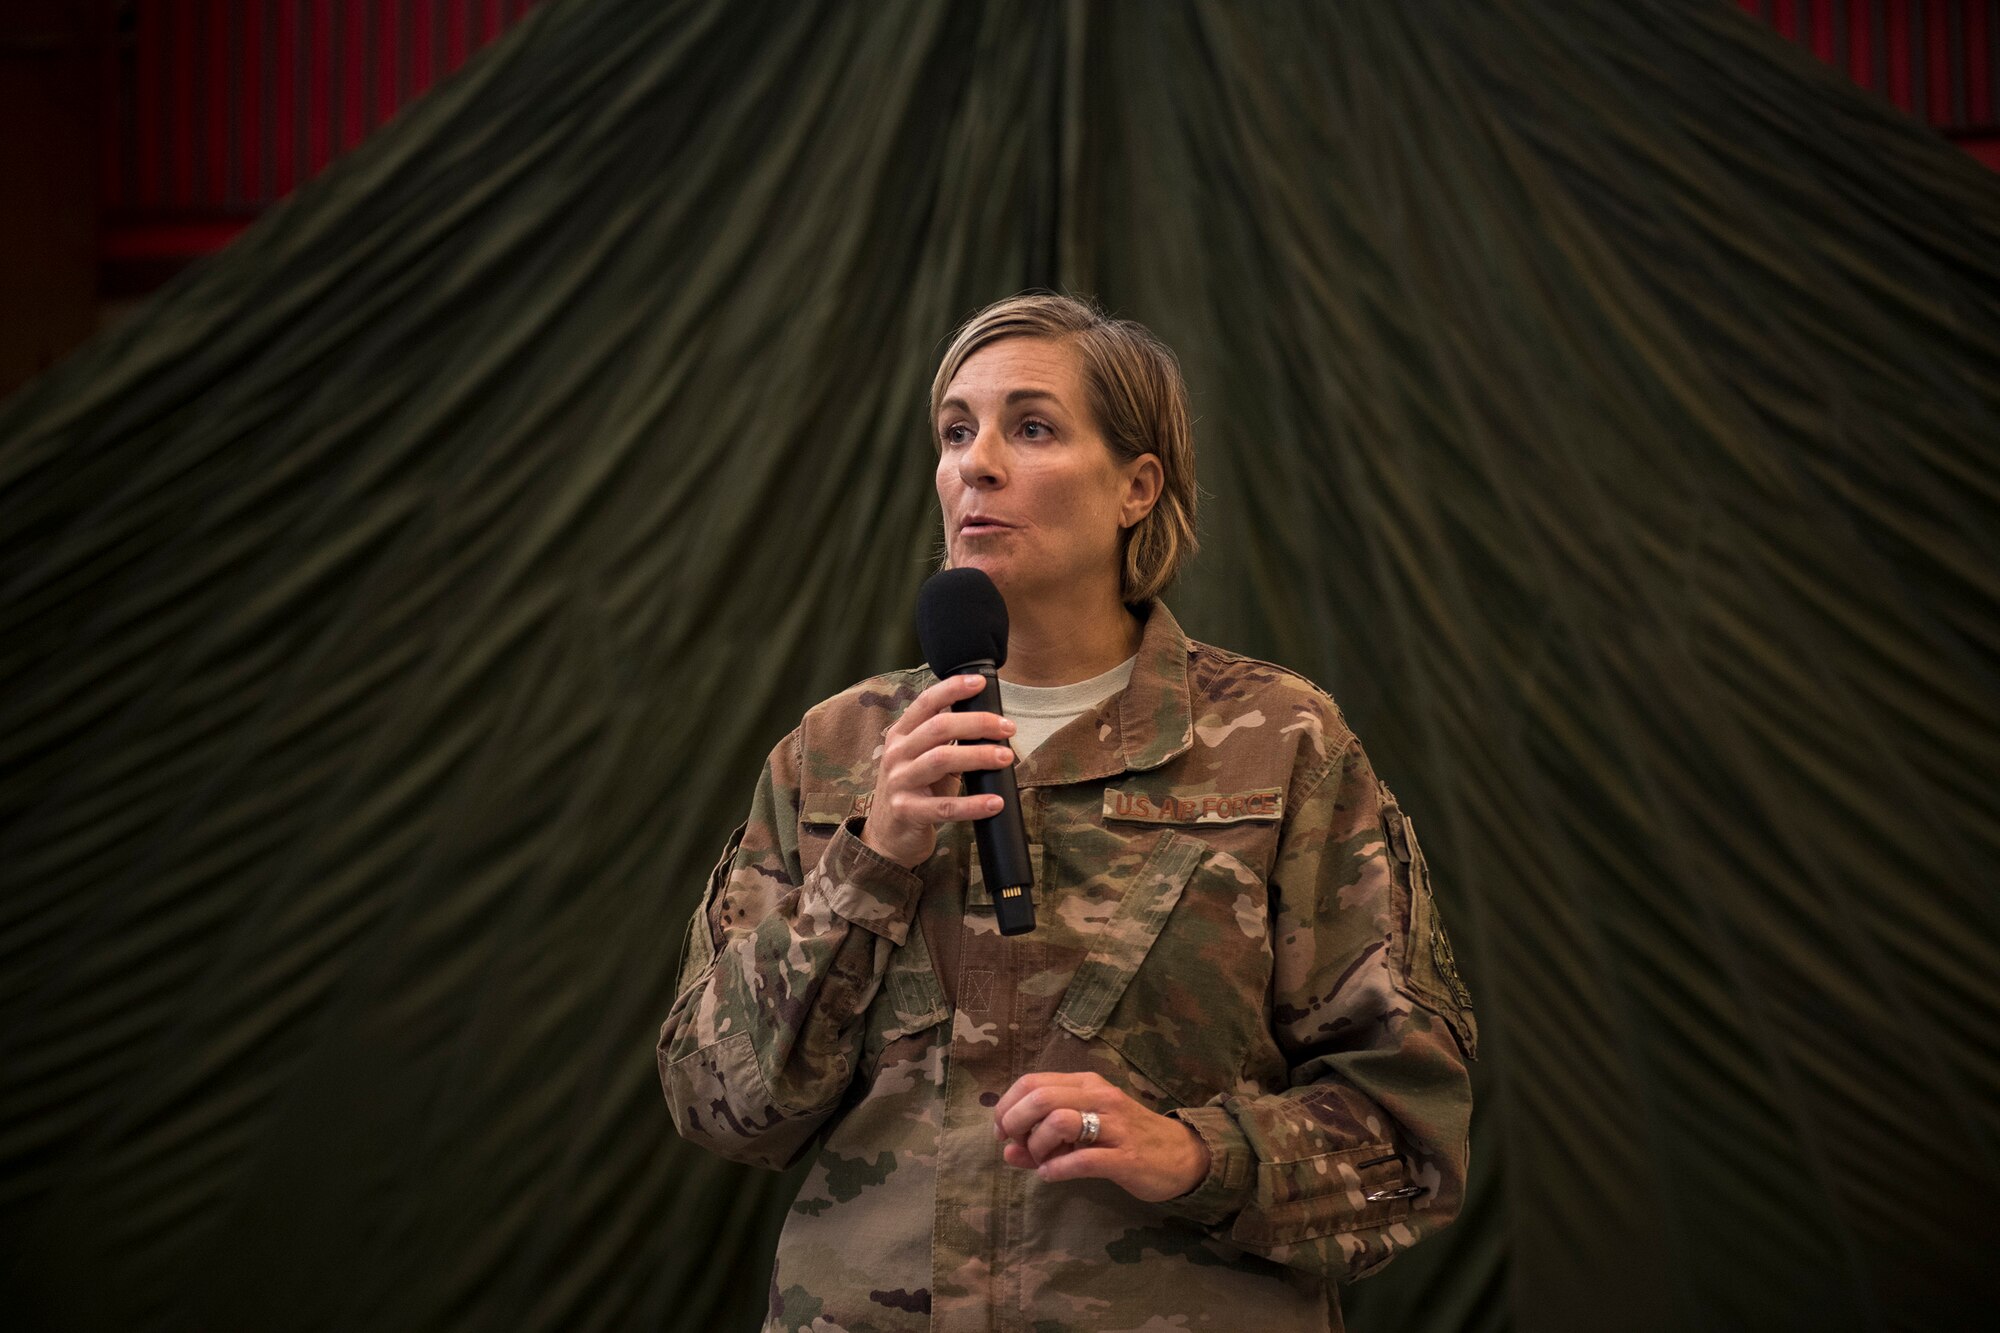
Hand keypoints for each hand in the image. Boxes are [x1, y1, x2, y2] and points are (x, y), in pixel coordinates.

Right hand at [859, 673, 1016, 868]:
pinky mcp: (907, 811)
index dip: (952, 688)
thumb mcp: (923, 758)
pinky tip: (995, 802)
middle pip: (939, 727)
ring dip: (979, 756)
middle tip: (1008, 728)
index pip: (926, 702)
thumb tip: (987, 718)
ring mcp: (899, 782)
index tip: (980, 682)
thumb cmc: (915, 790)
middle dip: (978, 723)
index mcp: (901, 734)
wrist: (888, 836)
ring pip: (942, 759)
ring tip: (1006, 757)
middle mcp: (896, 754)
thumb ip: (944, 738)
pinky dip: (973, 804)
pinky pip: (945, 807)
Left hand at [991, 1071, 1209, 1202]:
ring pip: (1059, 1122)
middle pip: (1040, 1097)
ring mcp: (1115, 1126)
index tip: (1002, 1132)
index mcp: (1086, 1084)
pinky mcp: (1126, 1157)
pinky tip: (1051, 1175)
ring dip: (1039, 1146)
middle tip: (1016, 1145)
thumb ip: (1042, 1139)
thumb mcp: (1082, 1132)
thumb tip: (1006, 1149)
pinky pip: (1083, 1159)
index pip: (1032, 1081)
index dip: (1007, 1106)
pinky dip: (1058, 1169)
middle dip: (1015, 1123)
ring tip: (1041, 1161)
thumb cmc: (1124, 1138)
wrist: (1180, 1154)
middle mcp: (1099, 1097)